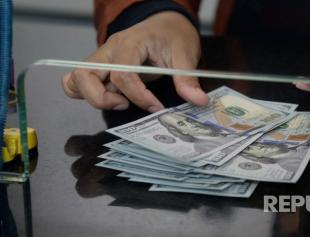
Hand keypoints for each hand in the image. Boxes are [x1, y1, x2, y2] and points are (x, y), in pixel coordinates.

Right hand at [62, 11, 207, 111]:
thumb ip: (187, 78)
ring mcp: (103, 57)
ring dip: (92, 97)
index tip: (157, 107)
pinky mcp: (101, 66)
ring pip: (77, 79)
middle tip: (126, 105)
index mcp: (130, 43)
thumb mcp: (186, 53)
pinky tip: (109, 98)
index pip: (122, 74)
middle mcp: (110, 49)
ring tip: (120, 102)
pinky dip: (84, 93)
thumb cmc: (173, 35)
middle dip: (102, 99)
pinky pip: (77, 80)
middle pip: (85, 75)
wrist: (166, 22)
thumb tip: (198, 100)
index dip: (138, 96)